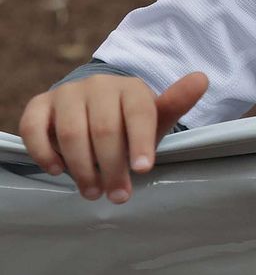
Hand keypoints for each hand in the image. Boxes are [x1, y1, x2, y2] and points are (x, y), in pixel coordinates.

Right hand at [19, 71, 208, 202]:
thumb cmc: (129, 122)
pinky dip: (44, 152)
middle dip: (112, 167)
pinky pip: (34, 129)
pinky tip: (58, 171)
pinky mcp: (40, 105)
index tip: (143, 169)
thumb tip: (202, 79)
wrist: (93, 110)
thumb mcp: (154, 119)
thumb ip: (176, 104)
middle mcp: (98, 86)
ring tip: (93, 192)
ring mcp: (67, 93)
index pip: (139, 114)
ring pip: (71, 133)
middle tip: (118, 196)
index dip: (140, 143)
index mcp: (131, 89)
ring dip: (82, 168)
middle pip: (104, 130)